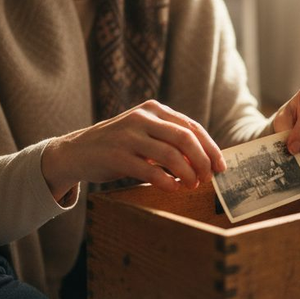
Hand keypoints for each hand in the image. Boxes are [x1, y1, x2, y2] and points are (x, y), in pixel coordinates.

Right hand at [41, 100, 225, 198]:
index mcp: (153, 110)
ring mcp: (129, 136)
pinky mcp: (117, 156)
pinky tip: (174, 188)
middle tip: (207, 178)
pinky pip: (150, 170)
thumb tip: (205, 160)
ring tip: (191, 185)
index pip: (191, 127)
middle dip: (202, 161)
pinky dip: (167, 182)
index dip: (210, 148)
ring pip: (170, 155)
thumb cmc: (119, 145)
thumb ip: (170, 140)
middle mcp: (142, 118)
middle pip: (185, 138)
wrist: (78, 151)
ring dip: (187, 174)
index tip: (221, 167)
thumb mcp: (145, 133)